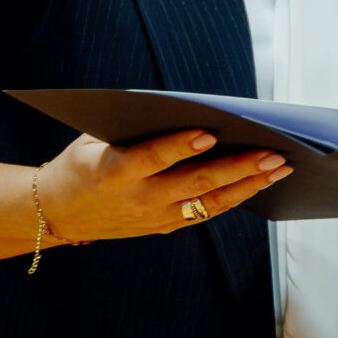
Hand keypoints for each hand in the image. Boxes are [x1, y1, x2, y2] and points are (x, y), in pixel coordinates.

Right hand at [36, 129, 290, 240]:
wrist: (58, 212)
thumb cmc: (81, 162)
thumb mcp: (93, 138)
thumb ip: (136, 127)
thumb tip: (188, 109)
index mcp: (114, 170)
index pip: (154, 157)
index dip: (181, 145)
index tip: (210, 132)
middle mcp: (138, 199)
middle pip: (195, 183)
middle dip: (238, 168)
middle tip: (272, 154)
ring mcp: (153, 217)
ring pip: (209, 203)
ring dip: (248, 185)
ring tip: (279, 168)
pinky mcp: (163, 227)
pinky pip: (205, 212)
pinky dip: (234, 197)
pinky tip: (259, 181)